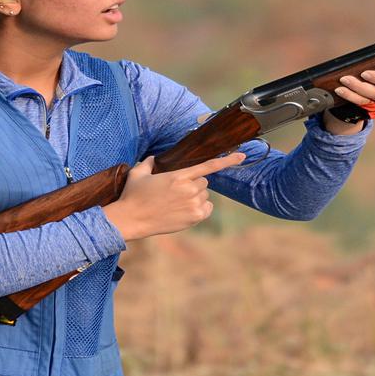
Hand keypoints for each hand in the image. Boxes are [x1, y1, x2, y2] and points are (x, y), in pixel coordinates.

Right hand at [102, 151, 245, 241]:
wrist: (131, 219)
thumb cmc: (133, 195)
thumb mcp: (138, 173)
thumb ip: (149, 162)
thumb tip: (153, 158)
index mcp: (178, 176)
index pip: (208, 166)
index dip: (227, 161)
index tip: (243, 156)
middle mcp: (189, 190)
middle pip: (204, 181)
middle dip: (194, 183)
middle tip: (176, 190)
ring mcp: (193, 205)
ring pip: (205, 195)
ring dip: (196, 196)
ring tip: (176, 202)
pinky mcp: (194, 218)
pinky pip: (207, 208)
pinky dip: (201, 207)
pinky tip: (186, 209)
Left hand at [324, 70, 374, 133]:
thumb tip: (374, 54)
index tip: (366, 73)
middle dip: (365, 85)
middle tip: (353, 76)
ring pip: (366, 100)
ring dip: (354, 89)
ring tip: (344, 79)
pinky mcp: (370, 110)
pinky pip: (358, 103)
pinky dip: (349, 95)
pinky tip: (340, 89)